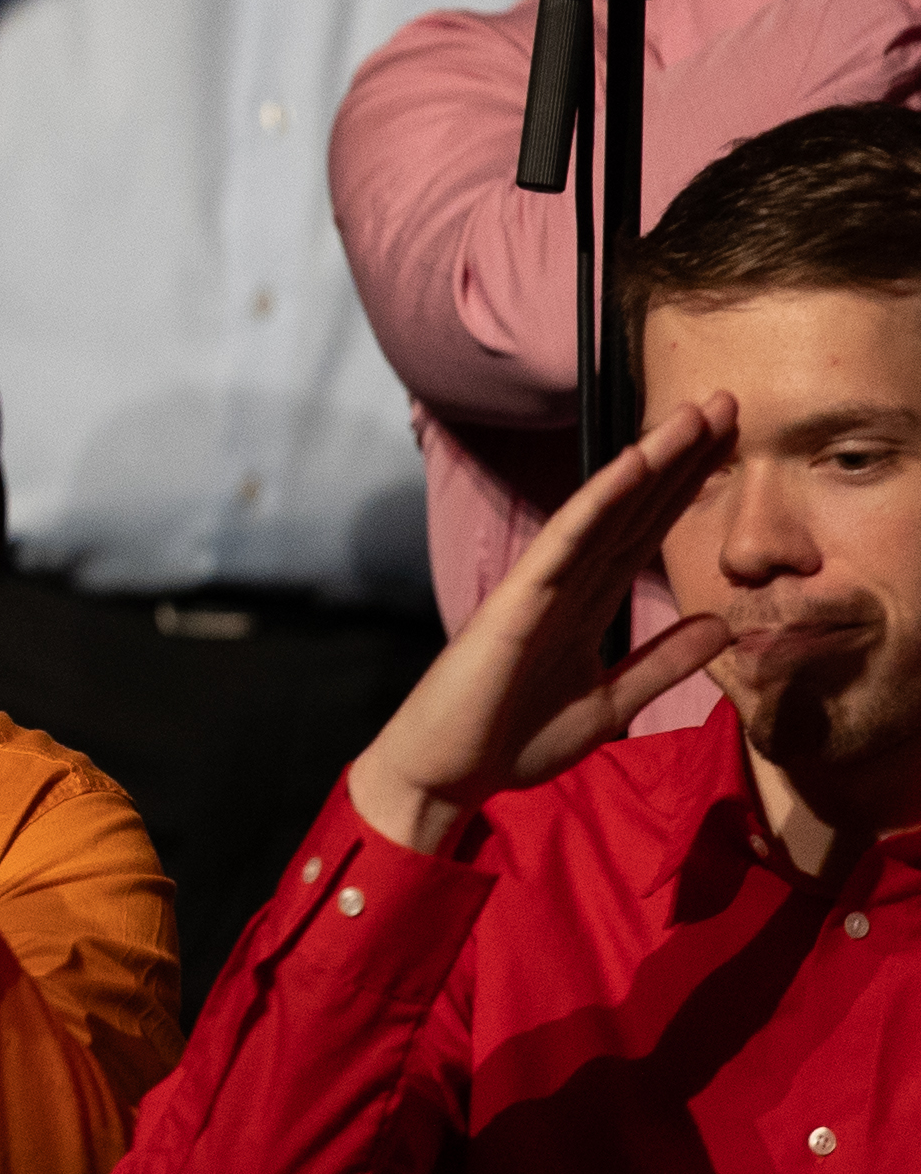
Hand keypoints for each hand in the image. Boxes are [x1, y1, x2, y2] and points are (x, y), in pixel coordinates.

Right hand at [343, 394, 738, 857]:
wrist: (445, 772)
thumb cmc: (510, 740)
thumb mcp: (609, 702)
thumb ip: (662, 661)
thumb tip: (722, 624)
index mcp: (585, 604)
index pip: (646, 533)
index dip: (687, 488)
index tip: (728, 443)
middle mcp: (566, 583)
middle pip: (635, 509)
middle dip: (681, 457)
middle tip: (726, 400)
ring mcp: (541, 586)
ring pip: (607, 511)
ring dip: (653, 462)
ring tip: (696, 416)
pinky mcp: (519, 601)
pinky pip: (567, 541)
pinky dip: (600, 500)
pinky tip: (634, 464)